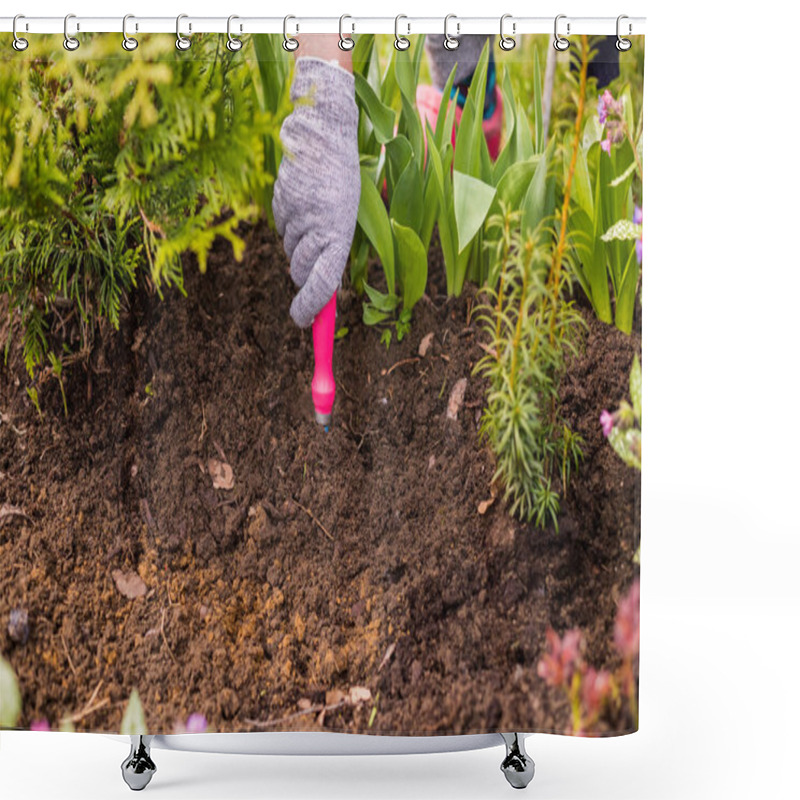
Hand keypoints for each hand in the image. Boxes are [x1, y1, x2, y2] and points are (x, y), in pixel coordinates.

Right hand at [273, 57, 359, 327]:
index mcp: (340, 234)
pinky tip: (300, 200)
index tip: (301, 322)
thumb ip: (332, 250)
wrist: (322, 135)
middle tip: (313, 254)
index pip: (322, 283)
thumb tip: (318, 288)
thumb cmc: (340, 180)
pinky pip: (282, 227)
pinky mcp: (279, 203)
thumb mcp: (345, 217)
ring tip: (313, 212)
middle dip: (304, 274)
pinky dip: (289, 222)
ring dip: (298, 242)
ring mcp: (296, 215)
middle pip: (301, 271)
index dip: (310, 308)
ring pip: (291, 249)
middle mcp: (318, 227)